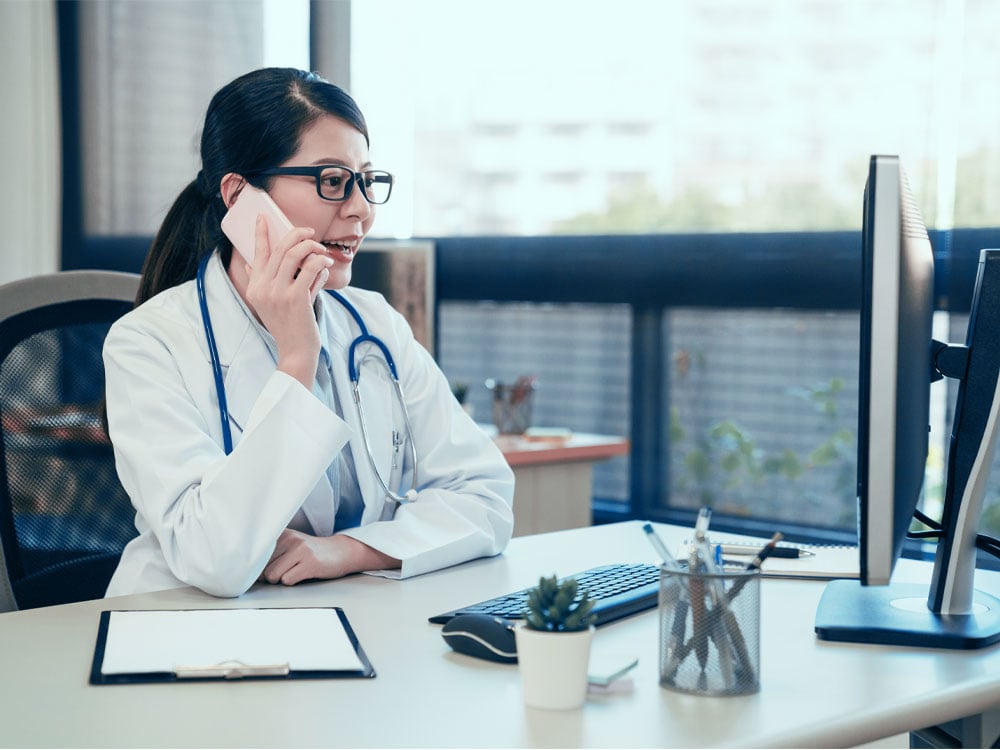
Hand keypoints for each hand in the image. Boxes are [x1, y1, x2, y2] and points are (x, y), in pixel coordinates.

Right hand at [244, 215, 332, 387]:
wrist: (296, 351)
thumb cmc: (288, 325)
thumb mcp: (269, 303)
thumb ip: (263, 281)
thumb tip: (251, 262)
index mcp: (255, 287)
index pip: (257, 253)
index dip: (260, 233)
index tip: (263, 217)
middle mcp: (263, 288)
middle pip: (280, 249)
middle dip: (296, 235)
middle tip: (310, 232)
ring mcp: (278, 293)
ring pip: (294, 255)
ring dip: (311, 246)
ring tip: (321, 250)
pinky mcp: (296, 298)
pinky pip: (310, 269)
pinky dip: (320, 262)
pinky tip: (325, 264)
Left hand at [262, 528, 399, 585]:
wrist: (341, 551)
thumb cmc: (312, 552)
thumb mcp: (291, 544)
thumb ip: (272, 553)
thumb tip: (249, 572)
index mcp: (281, 533)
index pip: (255, 555)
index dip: (257, 568)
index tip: (259, 571)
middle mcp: (289, 539)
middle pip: (262, 568)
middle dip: (270, 575)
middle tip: (286, 570)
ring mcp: (300, 550)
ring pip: (272, 576)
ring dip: (281, 580)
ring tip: (294, 572)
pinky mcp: (310, 563)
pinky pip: (287, 580)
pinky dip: (293, 582)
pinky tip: (303, 574)